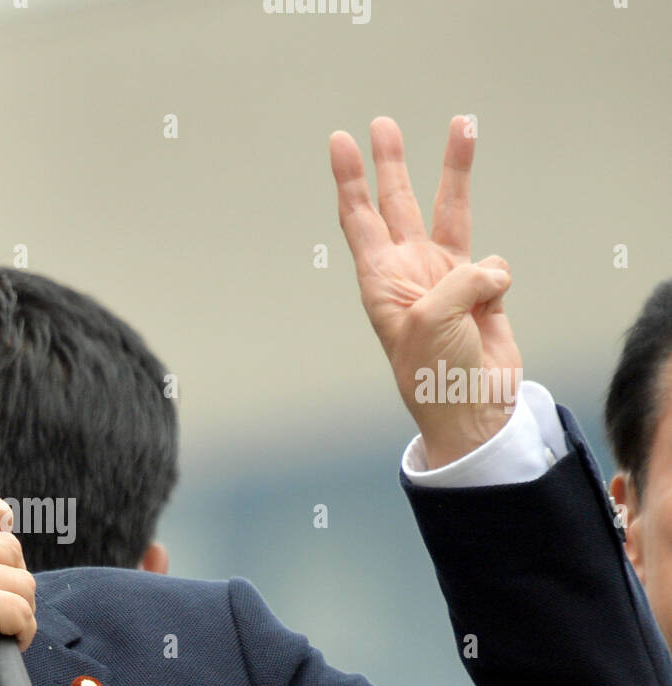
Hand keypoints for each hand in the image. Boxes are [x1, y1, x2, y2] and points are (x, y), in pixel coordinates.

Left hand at [330, 116, 522, 467]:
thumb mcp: (434, 321)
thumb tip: (492, 270)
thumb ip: (460, 280)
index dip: (350, 180)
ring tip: (463, 124)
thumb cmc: (434, 373)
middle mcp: (409, 272)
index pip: (359, 219)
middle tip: (382, 124)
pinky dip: (497, 281)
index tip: (340, 141)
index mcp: (381, 280)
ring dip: (454, 170)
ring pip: (450, 211)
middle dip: (391, 164)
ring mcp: (445, 277)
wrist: (470, 409)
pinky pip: (494, 265)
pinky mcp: (480, 289)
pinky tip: (491, 311)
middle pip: (397, 203)